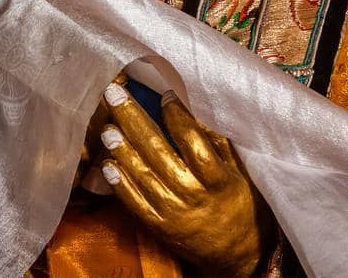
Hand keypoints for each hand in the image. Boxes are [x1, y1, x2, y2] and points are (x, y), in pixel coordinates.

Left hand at [95, 77, 268, 275]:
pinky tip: (106, 163)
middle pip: (159, 153)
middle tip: (114, 94)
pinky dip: (120, 184)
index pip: (193, 143)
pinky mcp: (159, 227)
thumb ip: (217, 142)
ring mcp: (174, 212)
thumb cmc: (241, 204)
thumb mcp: (239, 172)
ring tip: (107, 125)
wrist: (239, 254)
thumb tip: (194, 108)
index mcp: (218, 179)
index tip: (165, 93)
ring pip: (143, 176)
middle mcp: (194, 195)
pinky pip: (135, 203)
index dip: (177, 116)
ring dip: (122, 149)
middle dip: (134, 120)